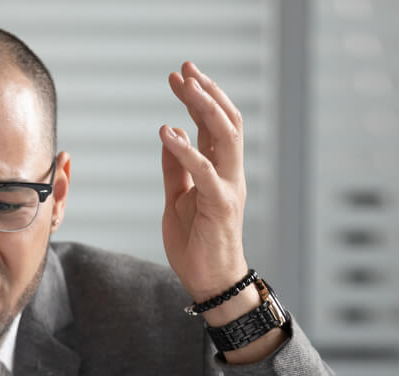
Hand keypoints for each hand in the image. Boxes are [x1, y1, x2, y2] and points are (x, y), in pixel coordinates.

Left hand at [159, 61, 247, 300]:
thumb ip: (176, 169)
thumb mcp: (178, 199)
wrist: (211, 282)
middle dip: (205, 92)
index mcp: (220, 171)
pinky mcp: (221, 205)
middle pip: (225, 121)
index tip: (181, 76)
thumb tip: (171, 135)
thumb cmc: (197, 244)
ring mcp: (228, 187)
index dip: (199, 98)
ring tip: (185, 86)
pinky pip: (204, 171)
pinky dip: (186, 149)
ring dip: (205, 108)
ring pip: (225, 136)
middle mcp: (230, 174)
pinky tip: (168, 133)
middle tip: (184, 69)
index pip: (214, 125)